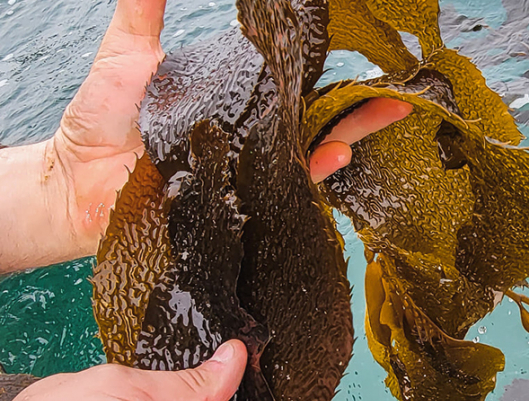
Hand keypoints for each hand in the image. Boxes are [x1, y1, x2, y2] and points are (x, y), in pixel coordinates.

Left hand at [0, 0, 411, 272]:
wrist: (73, 181)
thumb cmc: (99, 121)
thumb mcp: (129, 56)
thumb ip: (146, 12)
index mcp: (235, 102)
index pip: (294, 87)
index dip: (330, 76)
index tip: (367, 64)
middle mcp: (249, 137)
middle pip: (316, 121)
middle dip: (362, 110)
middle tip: (401, 98)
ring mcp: (247, 170)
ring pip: (310, 153)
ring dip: (351, 136)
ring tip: (386, 117)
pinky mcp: (239, 200)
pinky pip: (285, 188)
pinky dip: (313, 173)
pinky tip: (337, 156)